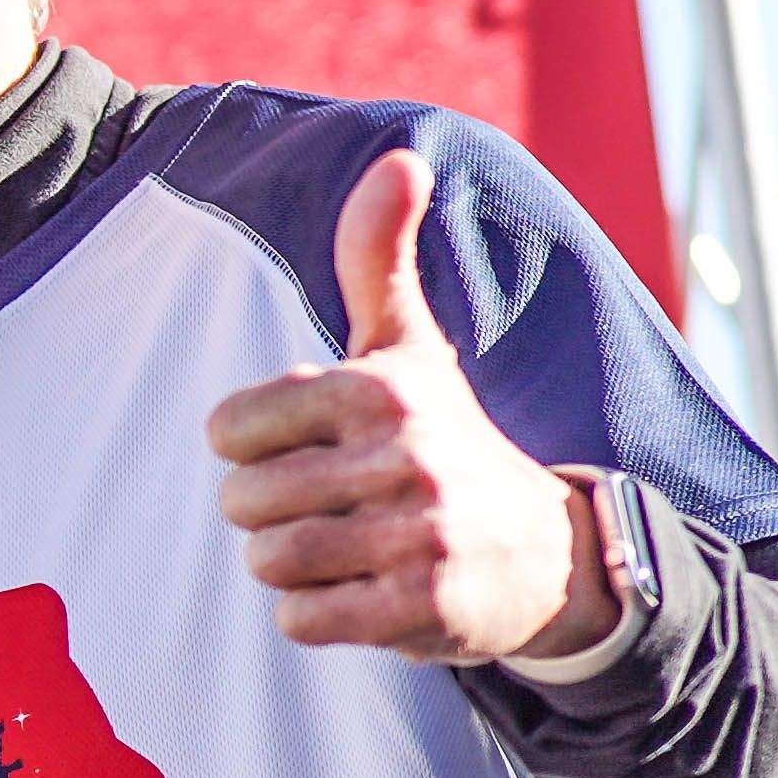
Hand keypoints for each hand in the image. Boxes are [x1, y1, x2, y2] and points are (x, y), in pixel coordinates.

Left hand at [205, 152, 610, 662]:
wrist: (548, 553)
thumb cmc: (447, 439)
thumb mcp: (410, 346)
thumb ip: (379, 257)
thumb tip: (396, 157)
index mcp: (379, 387)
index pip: (229, 429)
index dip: (253, 450)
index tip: (307, 450)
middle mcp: (403, 454)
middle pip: (241, 503)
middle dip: (269, 516)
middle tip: (331, 509)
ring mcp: (418, 533)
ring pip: (269, 562)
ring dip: (292, 567)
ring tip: (347, 549)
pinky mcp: (425, 605)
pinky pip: (302, 620)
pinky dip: (314, 616)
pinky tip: (362, 592)